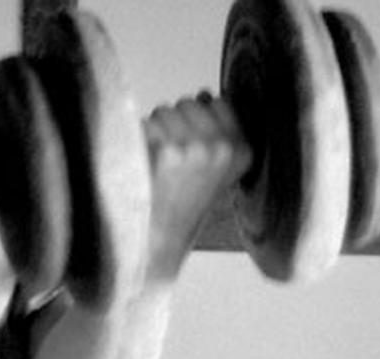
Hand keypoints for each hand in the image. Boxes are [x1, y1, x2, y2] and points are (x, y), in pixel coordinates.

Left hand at [144, 92, 251, 281]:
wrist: (156, 244)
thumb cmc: (180, 208)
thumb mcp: (215, 174)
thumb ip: (217, 133)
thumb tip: (205, 94)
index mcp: (242, 151)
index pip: (218, 102)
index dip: (197, 119)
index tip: (189, 149)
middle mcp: (223, 148)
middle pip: (189, 103)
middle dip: (174, 123)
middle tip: (168, 162)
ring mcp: (195, 147)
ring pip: (164, 111)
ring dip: (154, 131)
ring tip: (155, 166)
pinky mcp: (165, 149)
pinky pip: (145, 123)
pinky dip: (137, 139)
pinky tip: (143, 166)